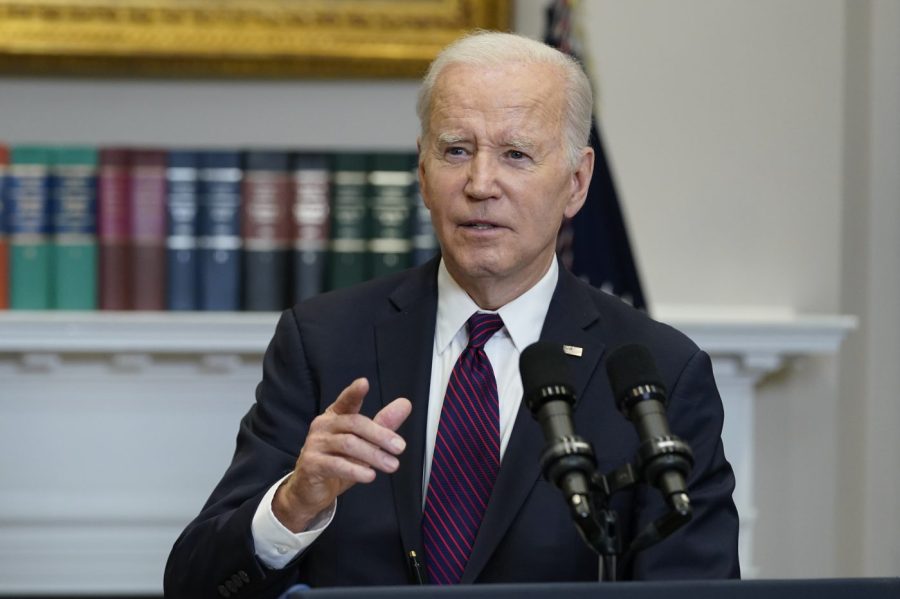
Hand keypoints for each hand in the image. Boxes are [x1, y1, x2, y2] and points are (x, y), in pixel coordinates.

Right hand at [272, 377, 411, 531]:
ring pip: (348, 444)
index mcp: (335, 417)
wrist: (310, 490)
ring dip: (373, 455)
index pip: (346, 401)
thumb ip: (383, 424)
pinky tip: (369, 475)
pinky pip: (336, 465)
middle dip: (380, 435)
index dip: (354, 393)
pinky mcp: (311, 464)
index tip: (363, 384)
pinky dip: (355, 470)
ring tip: (391, 465)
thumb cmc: (337, 462)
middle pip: (354, 424)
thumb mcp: (364, 443)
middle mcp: (323, 426)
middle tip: (399, 447)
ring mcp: (315, 444)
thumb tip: (404, 404)